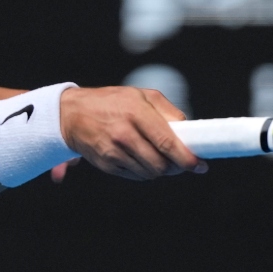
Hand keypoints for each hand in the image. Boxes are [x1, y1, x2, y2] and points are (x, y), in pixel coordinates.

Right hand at [56, 87, 206, 180]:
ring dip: (160, 169)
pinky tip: (140, 157)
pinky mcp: (106, 165)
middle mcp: (124, 133)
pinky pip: (135, 176)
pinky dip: (144, 171)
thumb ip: (168, 112)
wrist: (72, 114)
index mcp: (136, 112)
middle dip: (176, 167)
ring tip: (158, 157)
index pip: (167, 143)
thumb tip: (189, 132)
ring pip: (150, 173)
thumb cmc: (112, 102)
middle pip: (161, 165)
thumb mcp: (141, 95)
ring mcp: (113, 151)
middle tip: (181, 162)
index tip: (200, 165)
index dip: (187, 158)